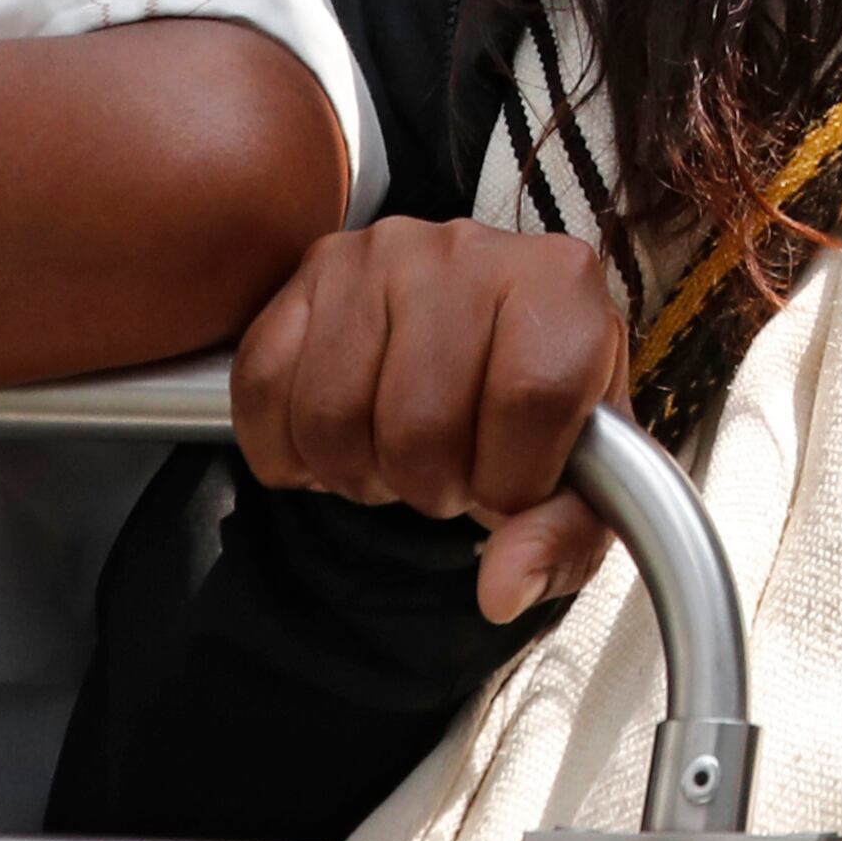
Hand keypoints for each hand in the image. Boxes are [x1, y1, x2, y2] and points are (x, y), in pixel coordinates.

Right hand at [232, 216, 626, 624]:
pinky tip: (335, 442)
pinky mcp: (309, 274)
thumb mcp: (580, 477)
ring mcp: (381, 254)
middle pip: (420, 422)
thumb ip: (561, 538)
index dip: (511, 478)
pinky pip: (261, 387)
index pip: (531, 398)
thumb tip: (502, 589)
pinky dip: (285, 448)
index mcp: (561, 284)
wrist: (490, 335)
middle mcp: (470, 251)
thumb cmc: (541, 405)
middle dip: (429, 486)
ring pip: (333, 415)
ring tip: (395, 452)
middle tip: (446, 471)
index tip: (507, 487)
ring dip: (358, 472)